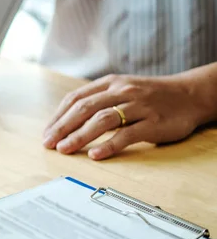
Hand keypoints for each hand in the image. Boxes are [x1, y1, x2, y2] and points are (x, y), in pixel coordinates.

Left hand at [42, 74, 207, 159]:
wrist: (190, 95)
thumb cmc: (150, 96)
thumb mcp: (122, 89)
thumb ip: (99, 100)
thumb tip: (67, 119)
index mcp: (110, 83)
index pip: (76, 98)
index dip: (58, 116)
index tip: (47, 133)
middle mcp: (121, 91)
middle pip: (84, 109)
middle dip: (63, 127)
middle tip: (49, 143)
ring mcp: (138, 106)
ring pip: (102, 120)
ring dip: (80, 136)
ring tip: (65, 149)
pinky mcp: (154, 122)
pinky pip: (127, 134)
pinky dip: (109, 145)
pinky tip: (95, 155)